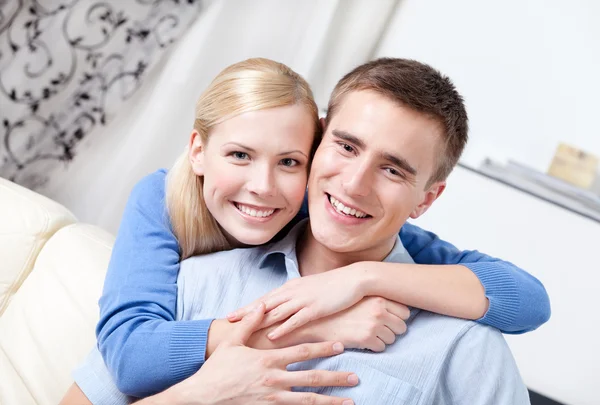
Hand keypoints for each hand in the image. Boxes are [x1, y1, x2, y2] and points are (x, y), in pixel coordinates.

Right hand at [148, 303, 358, 404]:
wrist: (204, 396)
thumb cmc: (217, 368)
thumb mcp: (233, 342)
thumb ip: (250, 323)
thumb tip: (262, 304)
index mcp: (268, 360)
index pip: (302, 352)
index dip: (322, 349)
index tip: (340, 346)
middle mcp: (274, 380)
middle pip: (311, 378)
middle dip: (335, 377)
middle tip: (355, 377)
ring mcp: (273, 397)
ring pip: (308, 400)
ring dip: (330, 401)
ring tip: (349, 402)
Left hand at [228, 265, 364, 339]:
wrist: (354, 279)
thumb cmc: (334, 285)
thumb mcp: (311, 289)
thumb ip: (298, 296)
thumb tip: (288, 304)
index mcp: (291, 287)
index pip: (265, 298)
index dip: (248, 307)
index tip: (233, 314)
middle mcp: (293, 292)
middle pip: (264, 304)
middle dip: (245, 312)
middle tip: (228, 320)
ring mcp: (303, 300)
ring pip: (275, 311)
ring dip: (258, 320)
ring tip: (242, 329)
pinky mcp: (315, 308)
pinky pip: (295, 319)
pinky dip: (282, 327)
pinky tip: (271, 335)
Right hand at [303, 297, 409, 351]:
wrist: (320, 320)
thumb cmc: (341, 309)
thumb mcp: (360, 298)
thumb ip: (379, 299)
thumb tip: (401, 308)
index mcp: (379, 297)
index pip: (405, 311)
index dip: (397, 317)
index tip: (389, 319)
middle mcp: (378, 310)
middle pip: (401, 327)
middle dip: (392, 330)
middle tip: (378, 329)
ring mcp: (373, 324)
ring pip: (392, 339)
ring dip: (382, 339)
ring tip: (368, 333)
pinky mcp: (367, 338)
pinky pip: (381, 348)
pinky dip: (373, 347)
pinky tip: (362, 340)